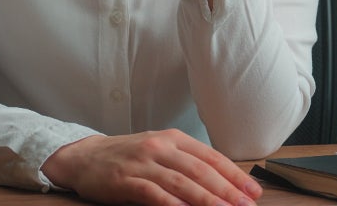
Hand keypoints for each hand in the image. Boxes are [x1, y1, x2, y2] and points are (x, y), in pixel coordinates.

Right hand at [42, 130, 261, 205]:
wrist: (84, 157)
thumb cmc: (127, 157)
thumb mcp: (159, 151)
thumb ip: (186, 163)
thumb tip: (221, 183)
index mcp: (173, 138)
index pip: (210, 156)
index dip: (234, 174)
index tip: (252, 191)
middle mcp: (160, 147)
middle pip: (200, 170)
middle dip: (227, 190)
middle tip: (246, 205)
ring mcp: (142, 163)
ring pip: (182, 182)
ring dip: (207, 199)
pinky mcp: (126, 180)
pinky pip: (154, 193)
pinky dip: (173, 203)